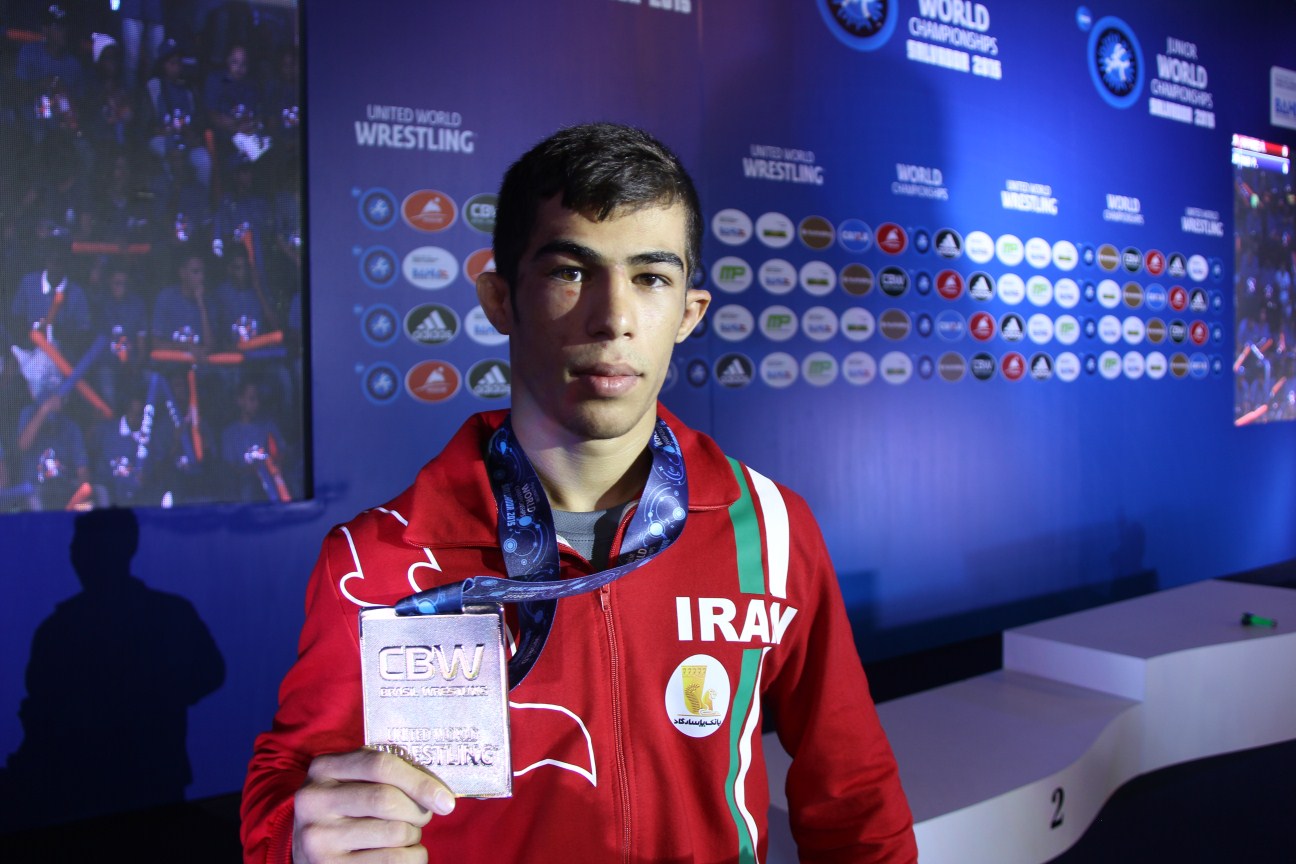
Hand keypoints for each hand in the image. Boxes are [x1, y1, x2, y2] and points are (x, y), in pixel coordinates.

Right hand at [292, 748, 454, 862]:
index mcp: (323, 768)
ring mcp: (317, 838)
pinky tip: (402, 854)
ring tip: (403, 836)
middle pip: (387, 800)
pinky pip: (392, 861)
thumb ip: (388, 774)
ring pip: (395, 833)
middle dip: (418, 811)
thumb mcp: (354, 781)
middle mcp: (313, 801)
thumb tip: (439, 794)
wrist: (307, 849)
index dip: (419, 781)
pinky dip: (412, 858)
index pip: (380, 765)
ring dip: (413, 836)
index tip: (446, 799)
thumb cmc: (346, 809)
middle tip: (422, 818)